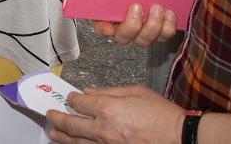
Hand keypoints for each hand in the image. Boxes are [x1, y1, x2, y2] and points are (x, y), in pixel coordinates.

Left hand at [47, 86, 184, 143]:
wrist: (180, 137)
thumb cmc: (162, 114)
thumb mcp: (137, 92)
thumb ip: (110, 91)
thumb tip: (89, 92)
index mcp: (108, 107)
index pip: (80, 102)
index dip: (72, 99)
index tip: (71, 98)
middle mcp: (104, 128)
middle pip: (72, 124)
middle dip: (58, 118)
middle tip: (50, 115)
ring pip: (78, 141)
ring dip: (63, 136)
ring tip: (53, 133)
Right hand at [92, 2, 177, 45]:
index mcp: (106, 18)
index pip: (100, 28)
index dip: (104, 30)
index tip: (109, 27)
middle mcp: (123, 30)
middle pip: (124, 37)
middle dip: (132, 25)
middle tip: (138, 7)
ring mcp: (141, 33)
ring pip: (145, 40)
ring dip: (152, 26)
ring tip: (157, 8)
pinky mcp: (158, 32)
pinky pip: (163, 36)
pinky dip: (168, 26)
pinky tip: (168, 13)